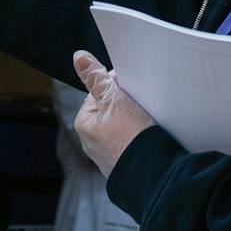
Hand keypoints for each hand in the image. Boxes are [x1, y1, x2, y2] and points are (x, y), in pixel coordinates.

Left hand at [72, 51, 155, 177]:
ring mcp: (110, 154)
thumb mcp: (113, 100)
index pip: (100, 91)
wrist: (151, 173)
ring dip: (136, 118)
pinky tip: (151, 132)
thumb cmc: (130, 137)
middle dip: (127, 101)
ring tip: (149, 117)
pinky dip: (141, 134)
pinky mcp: (126, 162)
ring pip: (124, 124)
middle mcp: (92, 141)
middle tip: (142, 101)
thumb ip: (96, 78)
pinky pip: (133, 140)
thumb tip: (79, 57)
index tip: (132, 85)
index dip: (117, 84)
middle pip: (112, 107)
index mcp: (84, 123)